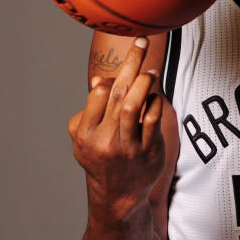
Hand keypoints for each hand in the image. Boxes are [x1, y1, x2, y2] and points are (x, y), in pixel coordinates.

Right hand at [68, 37, 165, 215]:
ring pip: (135, 107)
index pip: (98, 96)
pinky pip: (153, 121)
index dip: (109, 79)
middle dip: (131, 64)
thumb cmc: (100, 158)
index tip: (117, 69)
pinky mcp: (149, 152)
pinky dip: (155, 104)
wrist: (117, 196)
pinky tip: (156, 96)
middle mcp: (106, 140)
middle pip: (118, 94)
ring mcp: (128, 147)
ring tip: (150, 71)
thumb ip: (90, 110)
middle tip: (141, 42)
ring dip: (144, 83)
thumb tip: (100, 81)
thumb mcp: (84, 138)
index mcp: (86, 134)